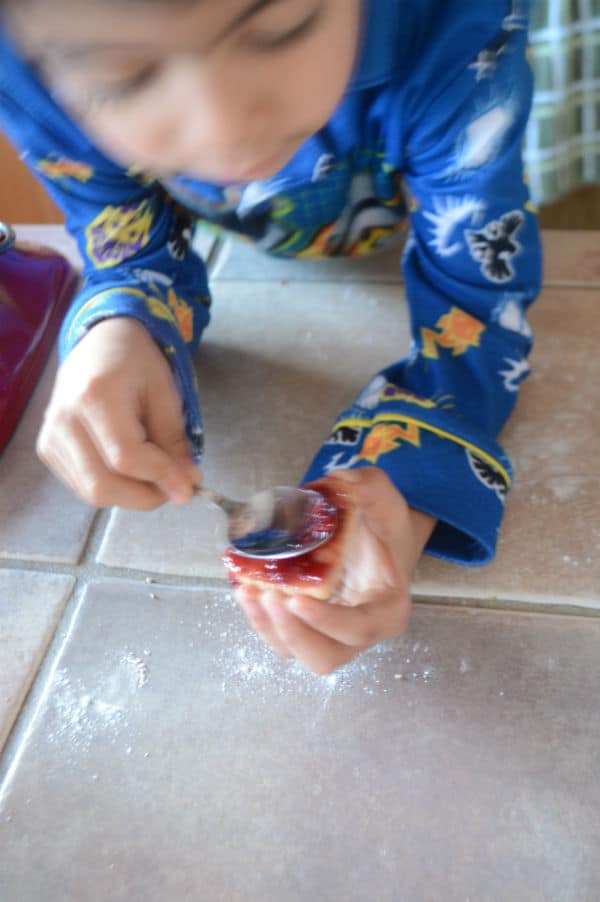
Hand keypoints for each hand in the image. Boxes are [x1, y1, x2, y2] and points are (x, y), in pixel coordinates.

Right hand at [37, 317, 199, 508]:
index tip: (189, 486)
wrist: (99, 343)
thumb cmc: (136, 362)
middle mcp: (64, 420)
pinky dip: (114, 488)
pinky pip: (82, 486)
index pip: (126, 457)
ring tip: (153, 474)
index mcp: (95, 396)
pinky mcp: (47, 449)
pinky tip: (131, 469)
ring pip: (92, 492)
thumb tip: (185, 486)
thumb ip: (174, 442)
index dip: (160, 477)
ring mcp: (50, 437)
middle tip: (172, 487)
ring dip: (131, 495)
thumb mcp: (165, 393)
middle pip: (102, 484)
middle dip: (145, 496)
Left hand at [234, 467, 436, 674]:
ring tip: (247, 591)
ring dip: (267, 627)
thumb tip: (342, 480)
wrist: (374, 536)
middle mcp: (358, 633)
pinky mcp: (303, 626)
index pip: (358, 629)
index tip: (296, 599)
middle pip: (324, 656)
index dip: (326, 622)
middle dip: (291, 633)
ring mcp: (328, 634)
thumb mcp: (386, 502)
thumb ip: (372, 489)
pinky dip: (258, 617)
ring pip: (295, 650)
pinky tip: (243, 587)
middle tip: (268, 597)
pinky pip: (278, 634)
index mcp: (386, 611)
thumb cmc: (383, 527)